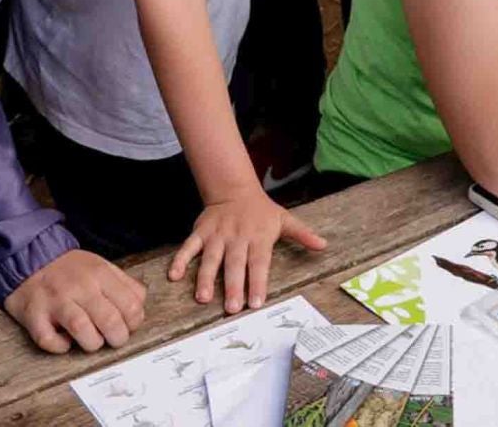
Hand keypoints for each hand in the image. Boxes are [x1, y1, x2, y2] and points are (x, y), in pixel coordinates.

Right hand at [3, 248, 147, 353]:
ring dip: (92, 343)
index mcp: (100, 274)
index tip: (127, 326)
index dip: (133, 323)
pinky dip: (60, 347)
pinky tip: (65, 342)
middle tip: (112, 339)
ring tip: (91, 341)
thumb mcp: (101, 266)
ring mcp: (55, 301)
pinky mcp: (34, 315)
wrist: (29, 258)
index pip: (131, 305)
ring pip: (83, 331)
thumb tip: (140, 306)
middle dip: (117, 338)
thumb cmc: (69, 269)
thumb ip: (124, 284)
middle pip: (110, 321)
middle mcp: (79, 287)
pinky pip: (49, 341)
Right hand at [170, 191, 327, 312]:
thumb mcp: (284, 219)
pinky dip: (181, 259)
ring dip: (205, 278)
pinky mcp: (200, 232)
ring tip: (202, 298)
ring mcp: (217, 235)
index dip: (257, 282)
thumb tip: (324, 245)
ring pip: (211, 258)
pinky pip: (189, 246)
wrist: (234, 189)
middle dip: (232, 286)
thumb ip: (302, 234)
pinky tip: (174, 275)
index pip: (259, 263)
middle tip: (231, 308)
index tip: (256, 302)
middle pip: (235, 264)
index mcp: (258, 237)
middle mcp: (237, 237)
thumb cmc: (262, 212)